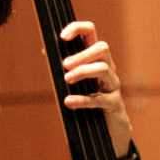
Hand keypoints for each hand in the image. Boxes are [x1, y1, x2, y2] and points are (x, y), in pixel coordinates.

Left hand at [60, 22, 132, 157]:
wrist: (110, 130)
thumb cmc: (90, 101)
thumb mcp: (76, 82)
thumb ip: (64, 68)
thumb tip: (45, 51)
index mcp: (96, 59)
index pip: (91, 33)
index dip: (78, 29)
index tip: (63, 36)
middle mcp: (108, 68)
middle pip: (102, 48)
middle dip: (82, 54)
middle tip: (65, 65)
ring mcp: (113, 85)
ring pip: (104, 69)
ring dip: (83, 72)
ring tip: (67, 79)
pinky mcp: (114, 104)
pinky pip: (100, 99)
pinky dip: (83, 100)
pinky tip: (69, 101)